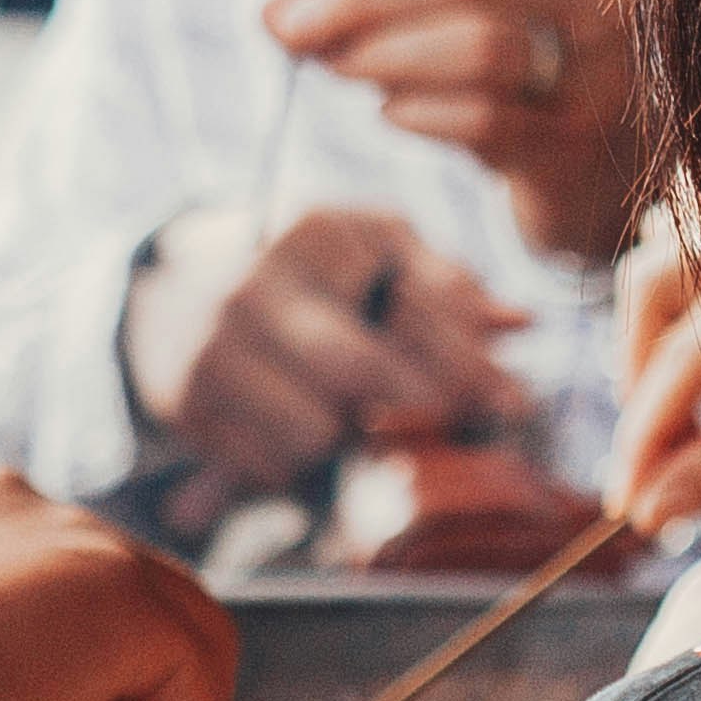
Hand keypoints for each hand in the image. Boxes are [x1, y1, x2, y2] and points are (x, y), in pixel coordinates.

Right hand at [123, 205, 526, 497]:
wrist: (179, 286)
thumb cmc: (310, 269)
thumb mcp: (382, 248)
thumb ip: (450, 287)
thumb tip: (520, 324)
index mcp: (316, 233)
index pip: (414, 319)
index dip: (472, 371)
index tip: (511, 402)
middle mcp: (255, 286)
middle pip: (363, 381)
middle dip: (413, 411)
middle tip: (436, 419)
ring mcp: (213, 346)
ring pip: (315, 438)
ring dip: (345, 441)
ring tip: (348, 412)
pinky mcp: (185, 402)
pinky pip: (270, 467)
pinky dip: (297, 463)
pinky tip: (300, 427)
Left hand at [268, 0, 639, 262]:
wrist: (603, 196)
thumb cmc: (522, 95)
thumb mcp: (479, 27)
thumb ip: (397, 3)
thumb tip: (276, 8)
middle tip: (289, 25)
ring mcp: (605, 74)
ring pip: (483, 44)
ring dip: (388, 52)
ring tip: (333, 66)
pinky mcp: (581, 148)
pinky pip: (489, 122)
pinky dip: (424, 112)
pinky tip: (389, 115)